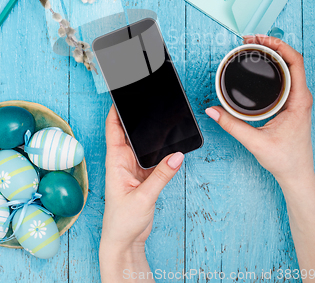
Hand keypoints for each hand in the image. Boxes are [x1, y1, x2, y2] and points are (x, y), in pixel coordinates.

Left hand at [100, 105, 183, 254]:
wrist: (124, 242)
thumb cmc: (122, 222)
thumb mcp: (143, 197)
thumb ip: (162, 175)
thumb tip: (177, 155)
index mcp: (116, 161)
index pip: (113, 129)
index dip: (116, 111)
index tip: (123, 95)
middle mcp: (123, 161)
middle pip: (130, 132)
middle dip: (138, 118)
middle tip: (150, 102)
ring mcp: (134, 168)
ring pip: (143, 144)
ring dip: (152, 135)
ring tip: (164, 120)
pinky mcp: (144, 176)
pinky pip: (153, 157)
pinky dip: (161, 151)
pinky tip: (171, 145)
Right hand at [205, 35, 313, 187]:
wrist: (296, 174)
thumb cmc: (285, 160)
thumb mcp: (255, 142)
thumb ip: (231, 125)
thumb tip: (212, 111)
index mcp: (299, 101)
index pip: (295, 62)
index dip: (278, 45)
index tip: (260, 39)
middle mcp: (301, 96)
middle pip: (291, 59)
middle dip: (272, 44)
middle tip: (251, 39)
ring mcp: (298, 99)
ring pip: (290, 67)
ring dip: (273, 54)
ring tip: (255, 46)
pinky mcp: (292, 103)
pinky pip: (287, 76)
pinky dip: (274, 66)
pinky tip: (262, 64)